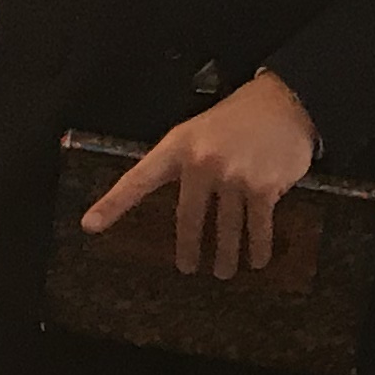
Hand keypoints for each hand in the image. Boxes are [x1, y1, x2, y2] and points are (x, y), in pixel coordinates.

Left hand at [82, 73, 316, 280]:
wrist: (283, 102)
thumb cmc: (236, 119)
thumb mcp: (197, 132)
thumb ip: (182, 164)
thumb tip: (178, 204)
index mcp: (178, 147)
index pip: (139, 179)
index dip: (113, 204)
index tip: (91, 225)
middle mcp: (202, 162)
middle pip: (189, 218)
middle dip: (189, 249)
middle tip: (188, 268)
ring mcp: (234, 176)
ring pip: (226, 228)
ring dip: (226, 256)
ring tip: (224, 272)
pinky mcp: (264, 186)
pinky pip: (258, 226)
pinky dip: (258, 247)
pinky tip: (257, 259)